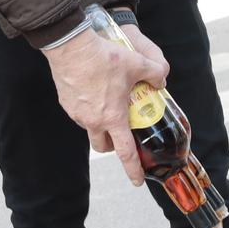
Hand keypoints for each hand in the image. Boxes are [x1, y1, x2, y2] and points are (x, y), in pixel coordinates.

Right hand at [43, 26, 170, 185]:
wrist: (71, 47)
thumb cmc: (103, 57)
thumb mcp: (137, 63)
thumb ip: (155, 73)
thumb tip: (161, 79)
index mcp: (113, 118)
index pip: (125, 153)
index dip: (133, 169)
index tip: (137, 181)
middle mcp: (93, 121)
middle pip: (103, 146)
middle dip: (113, 146)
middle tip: (122, 134)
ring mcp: (77, 114)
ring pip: (90, 128)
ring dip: (101, 125)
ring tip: (108, 104)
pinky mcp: (67, 103)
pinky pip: (80, 113)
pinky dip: (89, 109)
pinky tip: (94, 91)